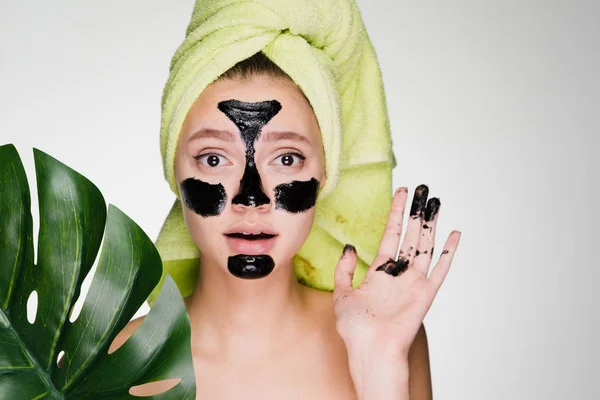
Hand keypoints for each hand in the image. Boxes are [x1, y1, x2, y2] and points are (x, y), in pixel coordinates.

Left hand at [333, 184, 460, 361]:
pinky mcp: (426, 292)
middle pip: (410, 235)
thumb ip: (344, 269)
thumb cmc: (355, 328)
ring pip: (425, 245)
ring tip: (434, 201)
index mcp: (380, 272)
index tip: (401, 192)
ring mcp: (414, 282)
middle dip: (415, 211)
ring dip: (430, 223)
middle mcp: (399, 274)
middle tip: (422, 189)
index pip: (391, 234)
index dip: (396, 213)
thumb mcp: (342, 293)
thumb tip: (350, 247)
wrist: (369, 349)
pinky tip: (455, 234)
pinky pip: (440, 269)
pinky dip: (448, 251)